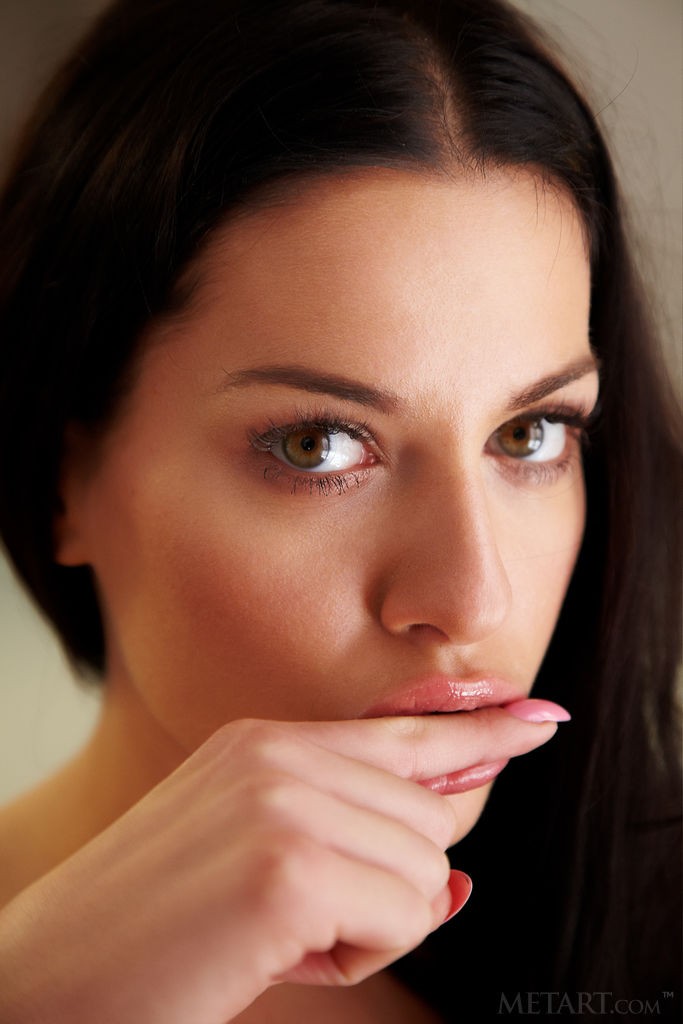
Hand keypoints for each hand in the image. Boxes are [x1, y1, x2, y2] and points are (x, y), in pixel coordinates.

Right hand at [0, 705, 559, 1022]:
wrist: (44, 982)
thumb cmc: (153, 931)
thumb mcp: (253, 858)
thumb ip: (354, 846)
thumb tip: (459, 878)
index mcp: (265, 741)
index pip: (403, 729)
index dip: (479, 725)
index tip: (538, 718)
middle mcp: (277, 752)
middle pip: (430, 813)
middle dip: (388, 885)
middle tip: (293, 918)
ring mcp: (282, 802)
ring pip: (427, 867)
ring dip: (370, 925)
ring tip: (275, 935)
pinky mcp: (288, 868)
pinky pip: (405, 911)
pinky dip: (360, 952)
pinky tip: (281, 952)